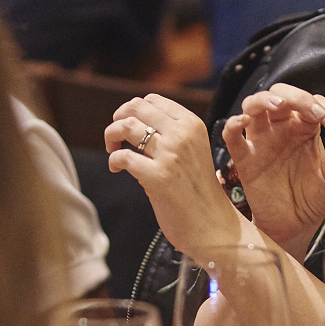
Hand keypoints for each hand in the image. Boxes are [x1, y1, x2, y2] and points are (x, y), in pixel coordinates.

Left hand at [106, 94, 243, 252]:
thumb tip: (133, 119)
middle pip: (136, 107)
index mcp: (192, 124)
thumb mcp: (192, 151)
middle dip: (119, 118)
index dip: (134, 110)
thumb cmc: (197, 190)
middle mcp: (182, 134)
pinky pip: (122, 156)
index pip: (153, 100)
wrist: (212, 225)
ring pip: (126, 126)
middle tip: (116, 136)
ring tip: (112, 149)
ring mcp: (170, 155)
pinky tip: (116, 169)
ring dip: (111, 135)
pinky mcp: (157, 177)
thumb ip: (170, 134)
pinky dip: (113, 160)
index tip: (130, 126)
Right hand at [221, 83, 324, 253]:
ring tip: (279, 105)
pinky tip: (241, 122)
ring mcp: (261, 141)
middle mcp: (281, 128)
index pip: (315, 104)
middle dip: (298, 97)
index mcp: (305, 127)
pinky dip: (233, 125)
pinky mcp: (245, 160)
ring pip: (253, 105)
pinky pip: (232, 137)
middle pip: (281, 94)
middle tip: (315, 113)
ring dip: (264, 100)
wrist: (295, 227)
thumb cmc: (314, 198)